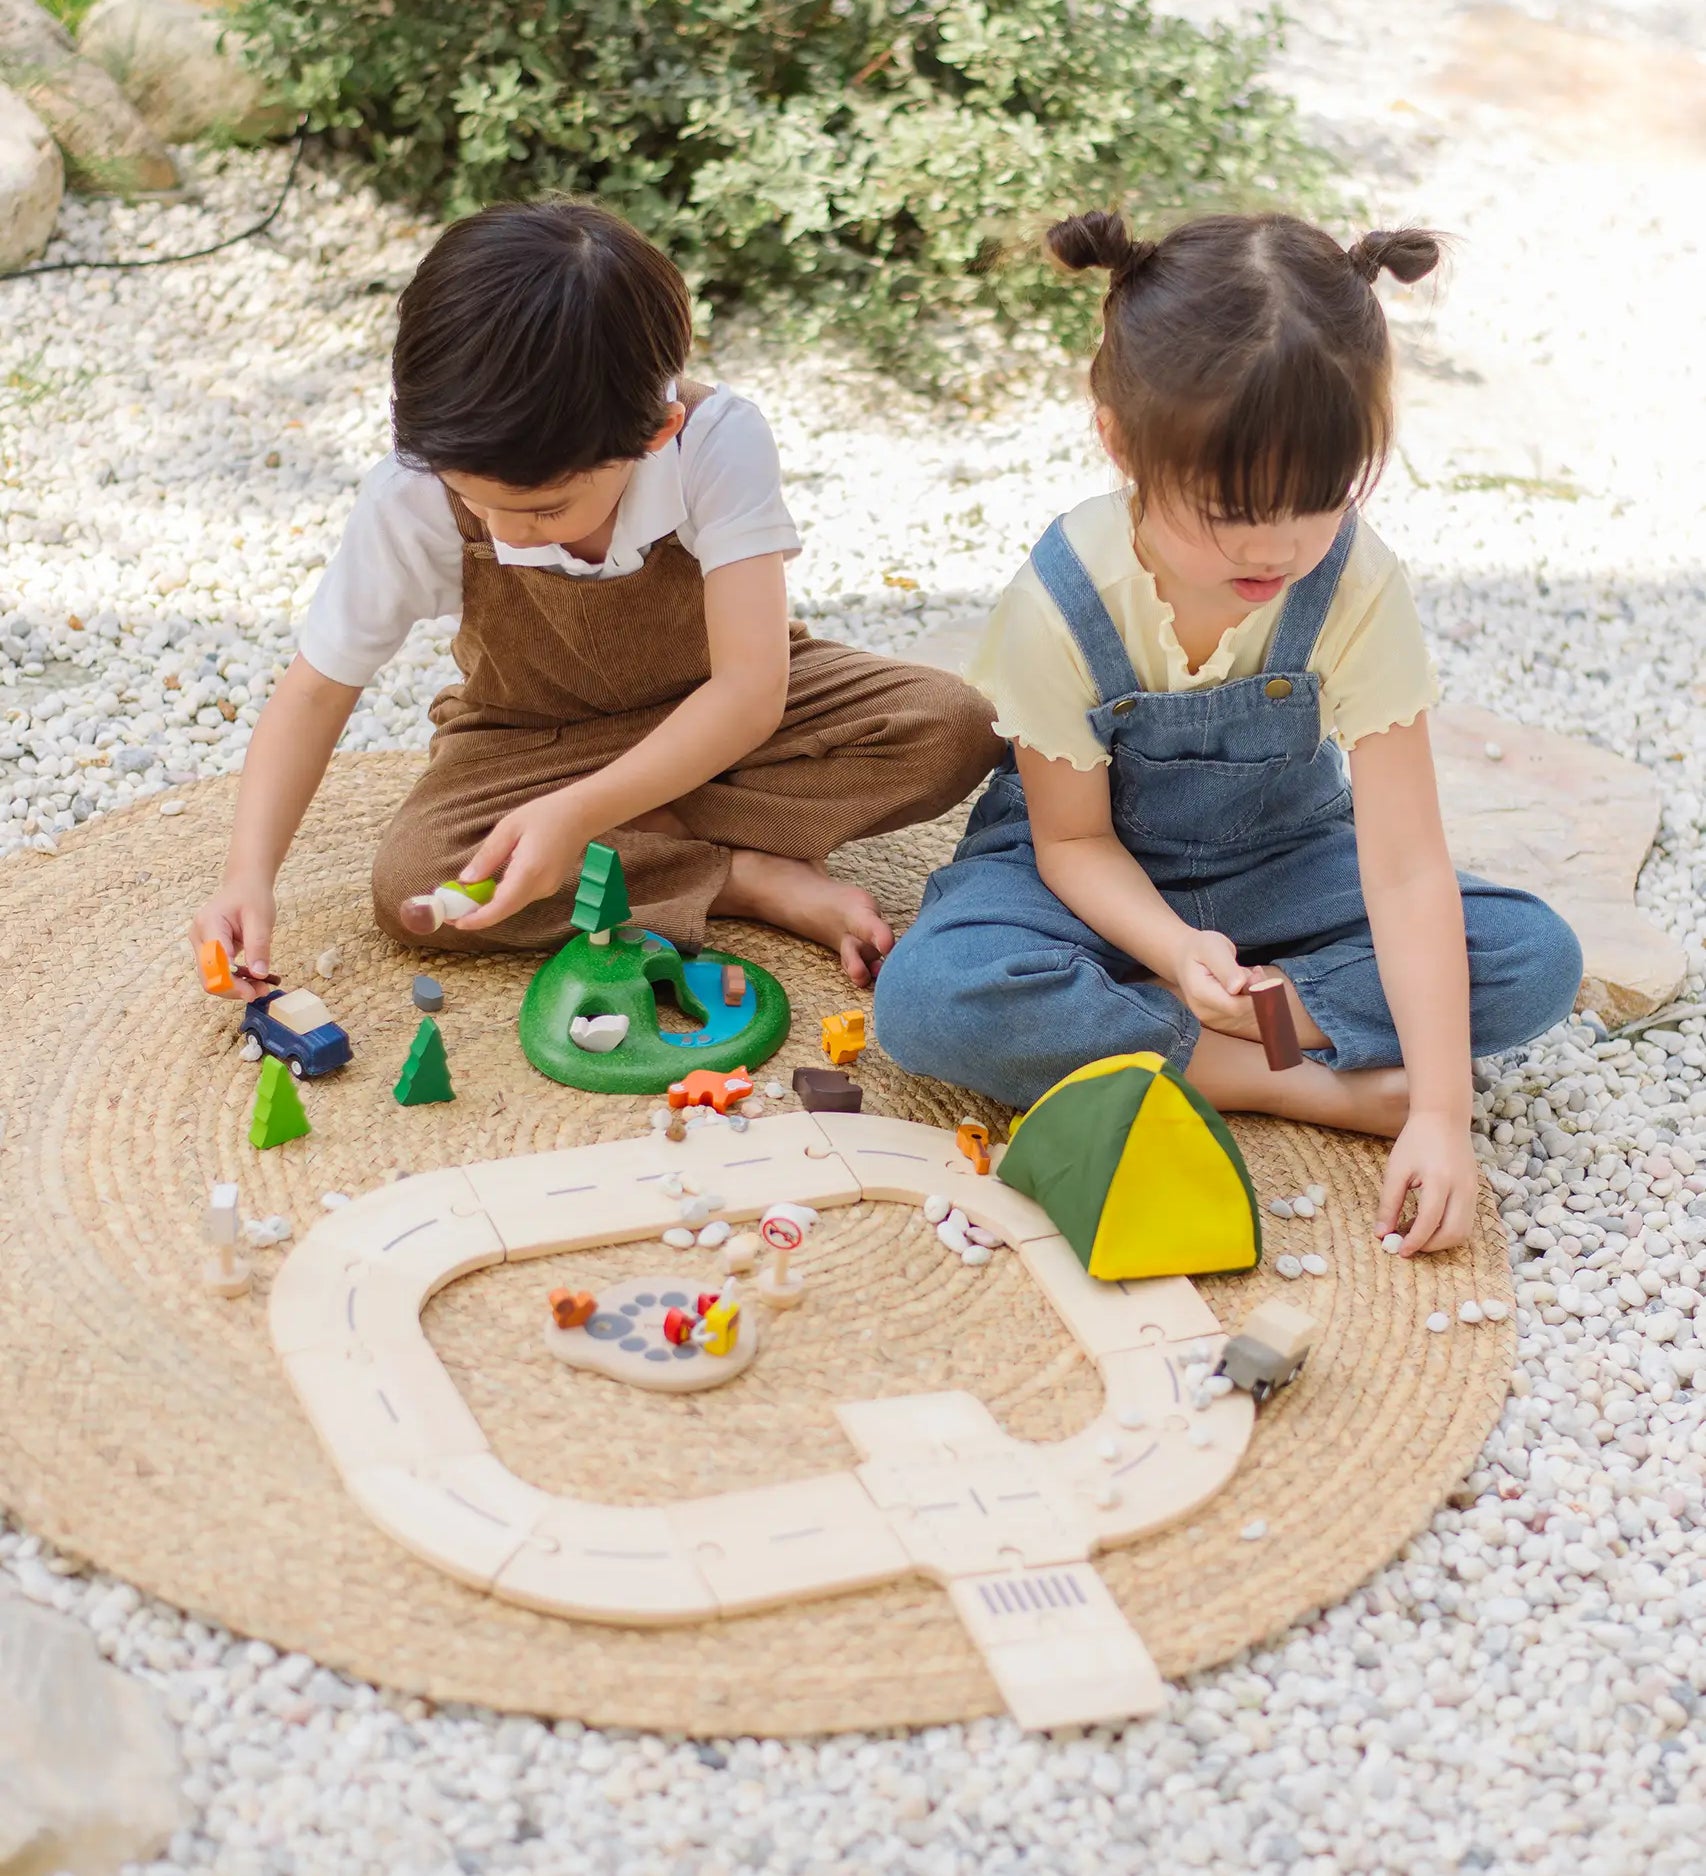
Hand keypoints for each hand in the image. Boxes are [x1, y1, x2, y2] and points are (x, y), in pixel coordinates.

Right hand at [189, 877, 276, 1000]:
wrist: (244, 887)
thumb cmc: (252, 897)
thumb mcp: (261, 919)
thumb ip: (258, 946)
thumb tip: (259, 974)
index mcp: (209, 924)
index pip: (214, 963)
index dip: (231, 983)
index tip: (254, 992)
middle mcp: (198, 937)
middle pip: (209, 976)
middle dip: (234, 989)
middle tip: (262, 992)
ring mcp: (200, 945)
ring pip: (211, 978)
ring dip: (235, 987)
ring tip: (261, 987)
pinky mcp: (206, 952)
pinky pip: (217, 973)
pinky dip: (234, 980)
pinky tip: (253, 980)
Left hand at [453, 788, 591, 931]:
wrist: (581, 815)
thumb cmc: (545, 814)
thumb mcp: (508, 828)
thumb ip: (487, 857)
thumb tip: (466, 881)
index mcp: (529, 871)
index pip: (500, 906)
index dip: (477, 919)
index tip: (454, 921)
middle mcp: (541, 887)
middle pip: (504, 910)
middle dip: (477, 915)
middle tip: (450, 912)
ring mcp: (547, 889)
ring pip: (511, 905)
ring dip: (487, 906)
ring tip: (462, 900)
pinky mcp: (549, 887)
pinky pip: (520, 898)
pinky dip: (501, 899)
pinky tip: (486, 891)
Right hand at [1168, 927, 1260, 1035]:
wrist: (1184, 959)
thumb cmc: (1199, 949)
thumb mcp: (1213, 948)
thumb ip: (1226, 968)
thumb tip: (1238, 987)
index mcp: (1200, 994)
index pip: (1236, 1006)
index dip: (1253, 993)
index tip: (1256, 973)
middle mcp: (1204, 1012)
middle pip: (1244, 1011)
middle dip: (1255, 991)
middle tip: (1252, 970)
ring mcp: (1212, 1019)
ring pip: (1248, 1013)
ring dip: (1254, 994)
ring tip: (1243, 975)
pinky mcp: (1221, 1022)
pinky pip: (1246, 1014)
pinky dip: (1252, 1000)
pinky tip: (1244, 985)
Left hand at [1378, 1110, 1479, 1254]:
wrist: (1444, 1117)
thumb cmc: (1416, 1140)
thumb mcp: (1396, 1169)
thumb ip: (1389, 1203)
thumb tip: (1382, 1234)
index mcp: (1439, 1179)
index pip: (1429, 1221)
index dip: (1414, 1240)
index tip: (1399, 1250)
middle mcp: (1462, 1188)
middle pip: (1453, 1233)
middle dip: (1430, 1246)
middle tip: (1408, 1246)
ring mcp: (1473, 1190)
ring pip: (1464, 1231)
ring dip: (1441, 1241)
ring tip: (1416, 1236)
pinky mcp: (1476, 1191)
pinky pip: (1467, 1221)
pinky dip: (1449, 1230)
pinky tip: (1429, 1224)